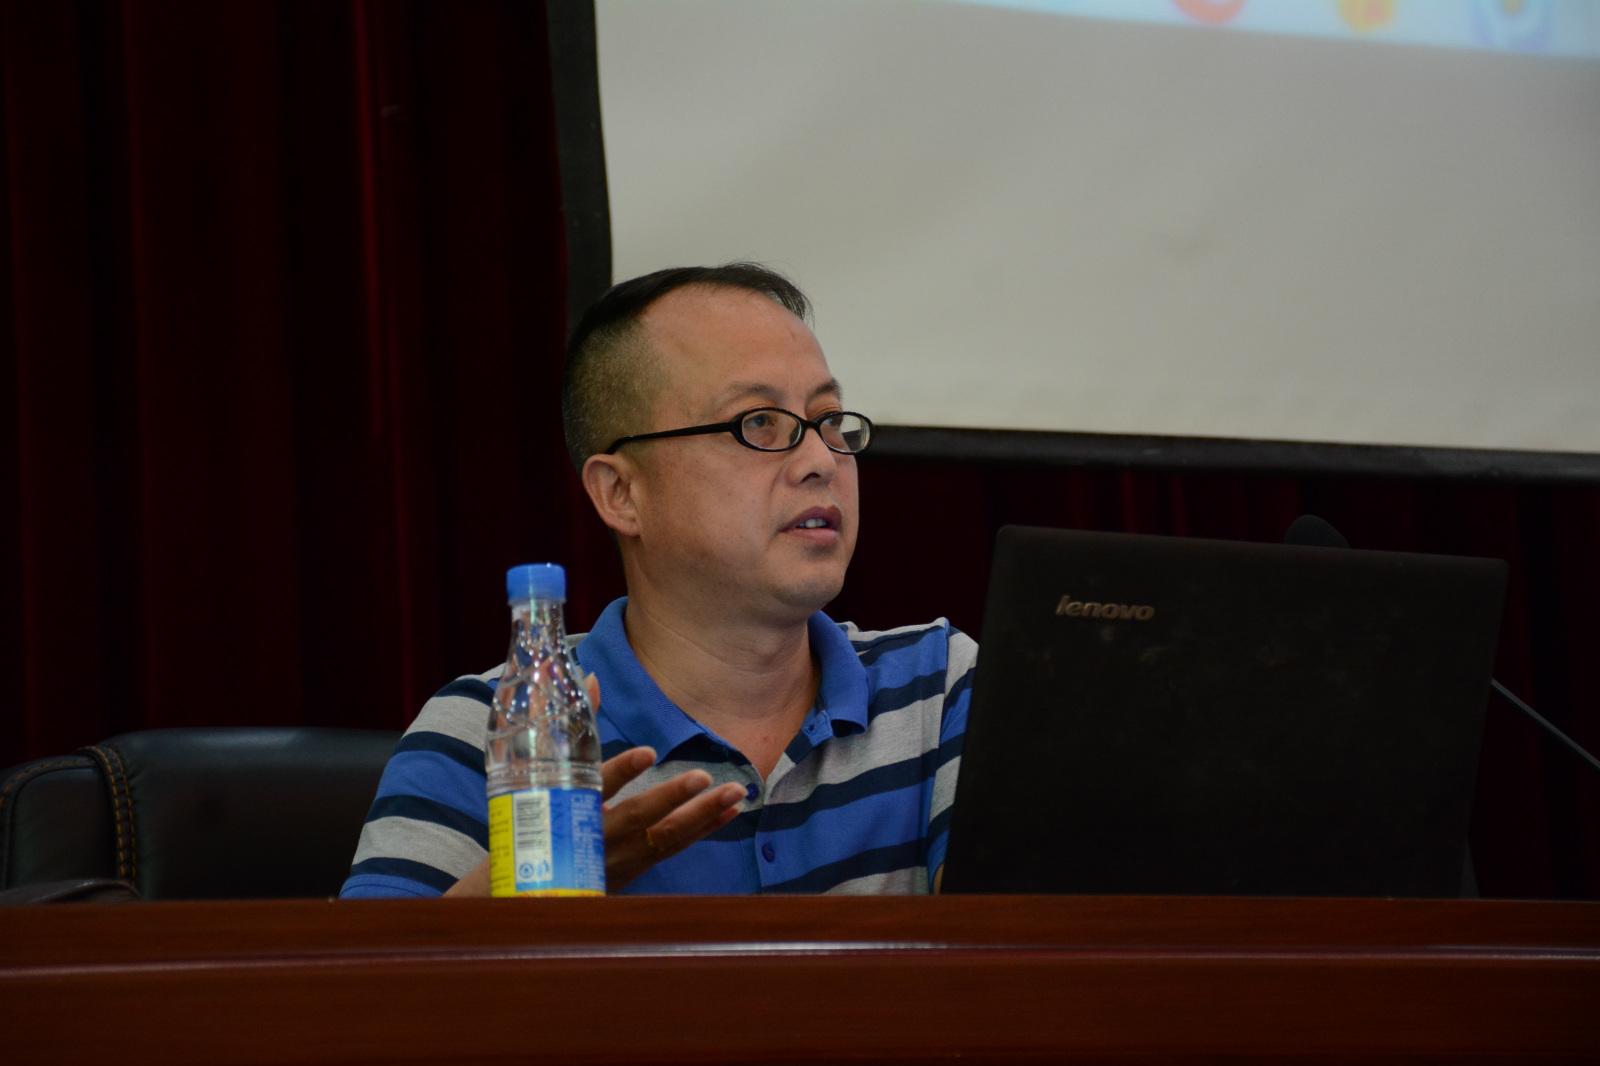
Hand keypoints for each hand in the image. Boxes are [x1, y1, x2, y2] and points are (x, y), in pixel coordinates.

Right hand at [445, 674, 745, 896]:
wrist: (534, 882)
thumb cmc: (544, 813)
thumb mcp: (553, 772)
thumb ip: (581, 725)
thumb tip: (594, 677)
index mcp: (570, 808)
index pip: (595, 788)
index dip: (621, 771)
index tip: (647, 753)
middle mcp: (597, 837)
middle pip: (637, 818)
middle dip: (672, 798)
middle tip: (703, 777)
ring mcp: (620, 857)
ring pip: (664, 838)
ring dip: (702, 815)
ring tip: (735, 792)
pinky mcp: (638, 866)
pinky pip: (676, 847)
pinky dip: (705, 828)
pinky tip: (731, 811)